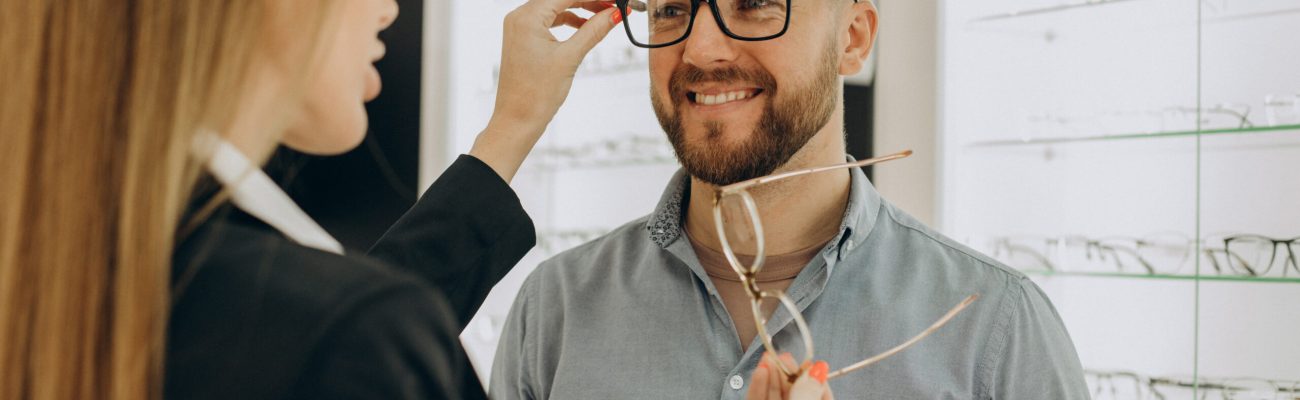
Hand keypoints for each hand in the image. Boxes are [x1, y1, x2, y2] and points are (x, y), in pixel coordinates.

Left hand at [470, 0, 621, 181]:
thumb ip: (594, 31)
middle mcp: (519, 17)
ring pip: (555, 8)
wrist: (517, 120)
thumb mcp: (570, 57)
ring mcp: (519, 27)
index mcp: (527, 17)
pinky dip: (568, 22)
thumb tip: (615, 14)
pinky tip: (584, 27)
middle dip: (590, 1)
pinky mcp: (523, 38)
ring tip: (605, 16)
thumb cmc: (537, 93)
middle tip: (616, 7)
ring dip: (580, 10)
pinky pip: (548, 21)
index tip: (617, 1)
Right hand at [746, 352, 833, 399]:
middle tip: (783, 355)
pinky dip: (758, 385)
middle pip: (794, 392)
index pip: (822, 396)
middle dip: (788, 373)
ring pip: (774, 395)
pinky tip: (760, 370)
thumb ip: (806, 393)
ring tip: (768, 356)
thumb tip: (817, 370)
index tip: (810, 362)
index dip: (816, 379)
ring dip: (771, 375)